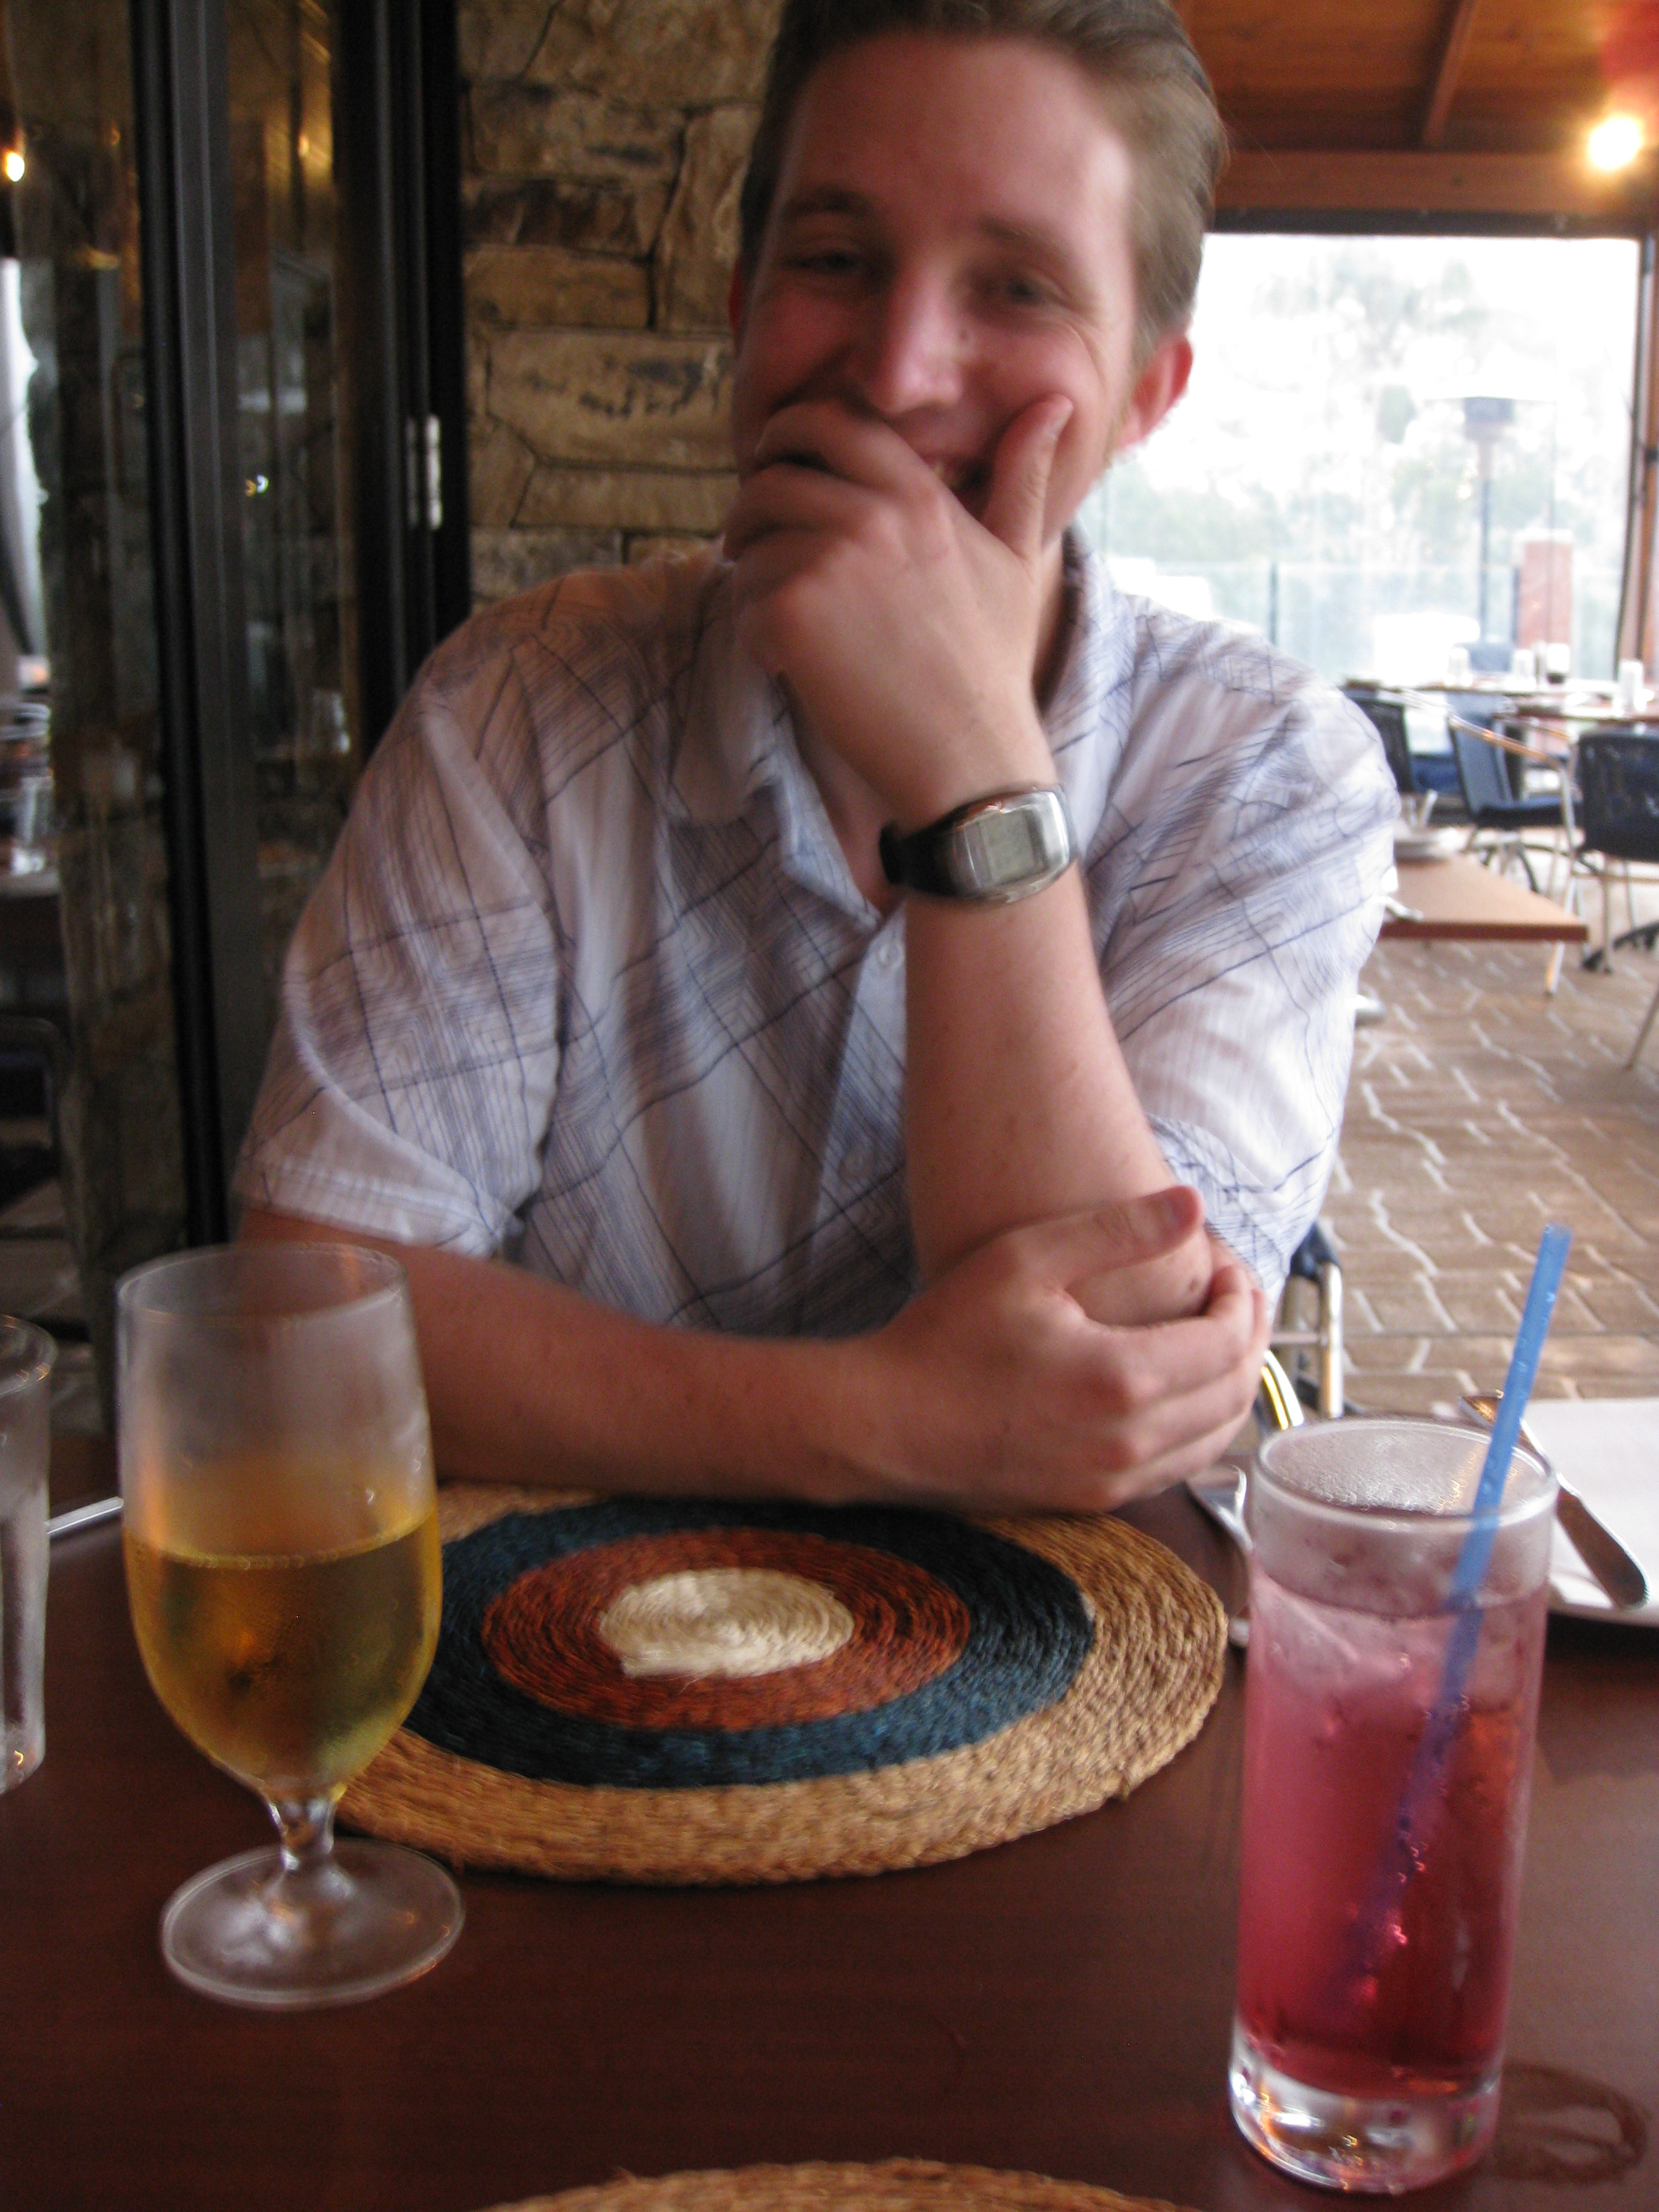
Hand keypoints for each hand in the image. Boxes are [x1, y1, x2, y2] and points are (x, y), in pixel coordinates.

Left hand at [722, 394, 1072, 825]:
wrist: (967, 755)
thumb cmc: (990, 664)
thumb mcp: (1016, 561)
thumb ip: (1023, 479)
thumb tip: (1054, 404)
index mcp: (918, 495)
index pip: (832, 422)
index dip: (789, 432)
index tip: (774, 461)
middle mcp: (871, 515)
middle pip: (772, 477)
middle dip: (750, 507)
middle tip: (747, 542)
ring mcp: (828, 560)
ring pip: (749, 542)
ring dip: (750, 577)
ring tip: (777, 616)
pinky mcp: (791, 611)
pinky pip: (742, 600)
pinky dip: (753, 635)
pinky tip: (788, 665)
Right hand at [849, 1190, 1270, 1513]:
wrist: (885, 1424)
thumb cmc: (944, 1336)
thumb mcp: (1025, 1260)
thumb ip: (1117, 1231)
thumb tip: (1195, 1204)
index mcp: (1122, 1380)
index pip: (1230, 1342)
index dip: (1244, 1297)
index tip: (1226, 1263)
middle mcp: (1130, 1443)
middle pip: (1236, 1393)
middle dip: (1251, 1337)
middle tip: (1235, 1294)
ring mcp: (1114, 1481)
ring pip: (1219, 1439)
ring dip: (1233, 1385)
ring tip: (1217, 1335)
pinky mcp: (1094, 1500)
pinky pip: (1180, 1467)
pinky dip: (1201, 1425)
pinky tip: (1180, 1387)